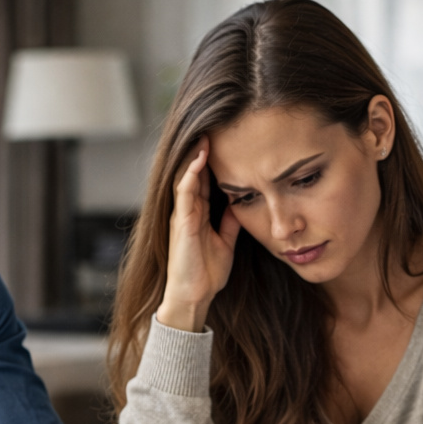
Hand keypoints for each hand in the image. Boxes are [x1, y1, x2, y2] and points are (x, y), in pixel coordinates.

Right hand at [155, 139, 241, 332]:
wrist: (194, 296)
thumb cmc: (206, 273)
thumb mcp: (226, 242)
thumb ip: (230, 223)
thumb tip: (241, 204)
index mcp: (197, 214)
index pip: (204, 180)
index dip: (212, 161)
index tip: (226, 142)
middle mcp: (187, 211)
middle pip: (194, 173)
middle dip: (203, 152)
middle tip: (214, 127)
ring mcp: (182, 215)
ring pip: (186, 177)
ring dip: (195, 156)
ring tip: (206, 134)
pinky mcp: (181, 222)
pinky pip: (184, 192)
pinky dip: (191, 173)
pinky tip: (199, 158)